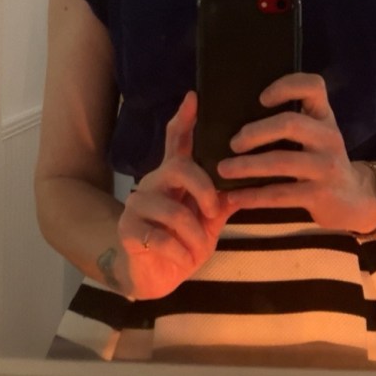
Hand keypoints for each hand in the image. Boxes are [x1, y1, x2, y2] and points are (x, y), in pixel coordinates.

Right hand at [116, 91, 238, 298]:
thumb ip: (222, 202)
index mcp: (174, 178)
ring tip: (198, 250)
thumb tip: (248, 183)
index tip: (193, 97)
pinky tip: (183, 259)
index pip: (176, 141)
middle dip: (204, 189)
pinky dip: (180, 253)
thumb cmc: (184, 244)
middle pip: (179, 168)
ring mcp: (137, 205)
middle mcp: (153, 184)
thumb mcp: (209, 223)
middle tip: (214, 211)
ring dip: (195, 236)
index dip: (184, 119)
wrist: (154, 278)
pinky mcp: (127, 230)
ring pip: (174, 211)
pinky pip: (161, 238)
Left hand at [217, 73, 375, 233]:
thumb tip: (237, 115)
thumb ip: (293, 121)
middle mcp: (328, 137)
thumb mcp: (317, 134)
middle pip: (290, 124)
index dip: (286, 86)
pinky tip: (234, 197)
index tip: (261, 98)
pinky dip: (253, 196)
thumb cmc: (322, 160)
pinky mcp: (320, 195)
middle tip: (233, 143)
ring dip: (247, 166)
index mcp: (324, 116)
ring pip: (282, 161)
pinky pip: (280, 194)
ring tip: (223, 169)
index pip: (313, 86)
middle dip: (256, 132)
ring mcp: (326, 167)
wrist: (354, 198)